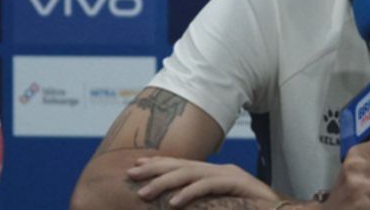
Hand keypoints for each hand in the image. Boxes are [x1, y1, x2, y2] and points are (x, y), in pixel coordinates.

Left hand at [126, 156, 278, 207]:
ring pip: (191, 173)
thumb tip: (178, 205)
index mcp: (217, 174)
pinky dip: (189, 194)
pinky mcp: (238, 184)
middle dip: (155, 169)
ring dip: (164, 183)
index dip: (159, 165)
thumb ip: (206, 203)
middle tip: (130, 174)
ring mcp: (231, 175)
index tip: (135, 166)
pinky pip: (209, 187)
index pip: (184, 165)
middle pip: (183, 165)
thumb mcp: (223, 205)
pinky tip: (173, 203)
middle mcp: (222, 170)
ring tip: (143, 193)